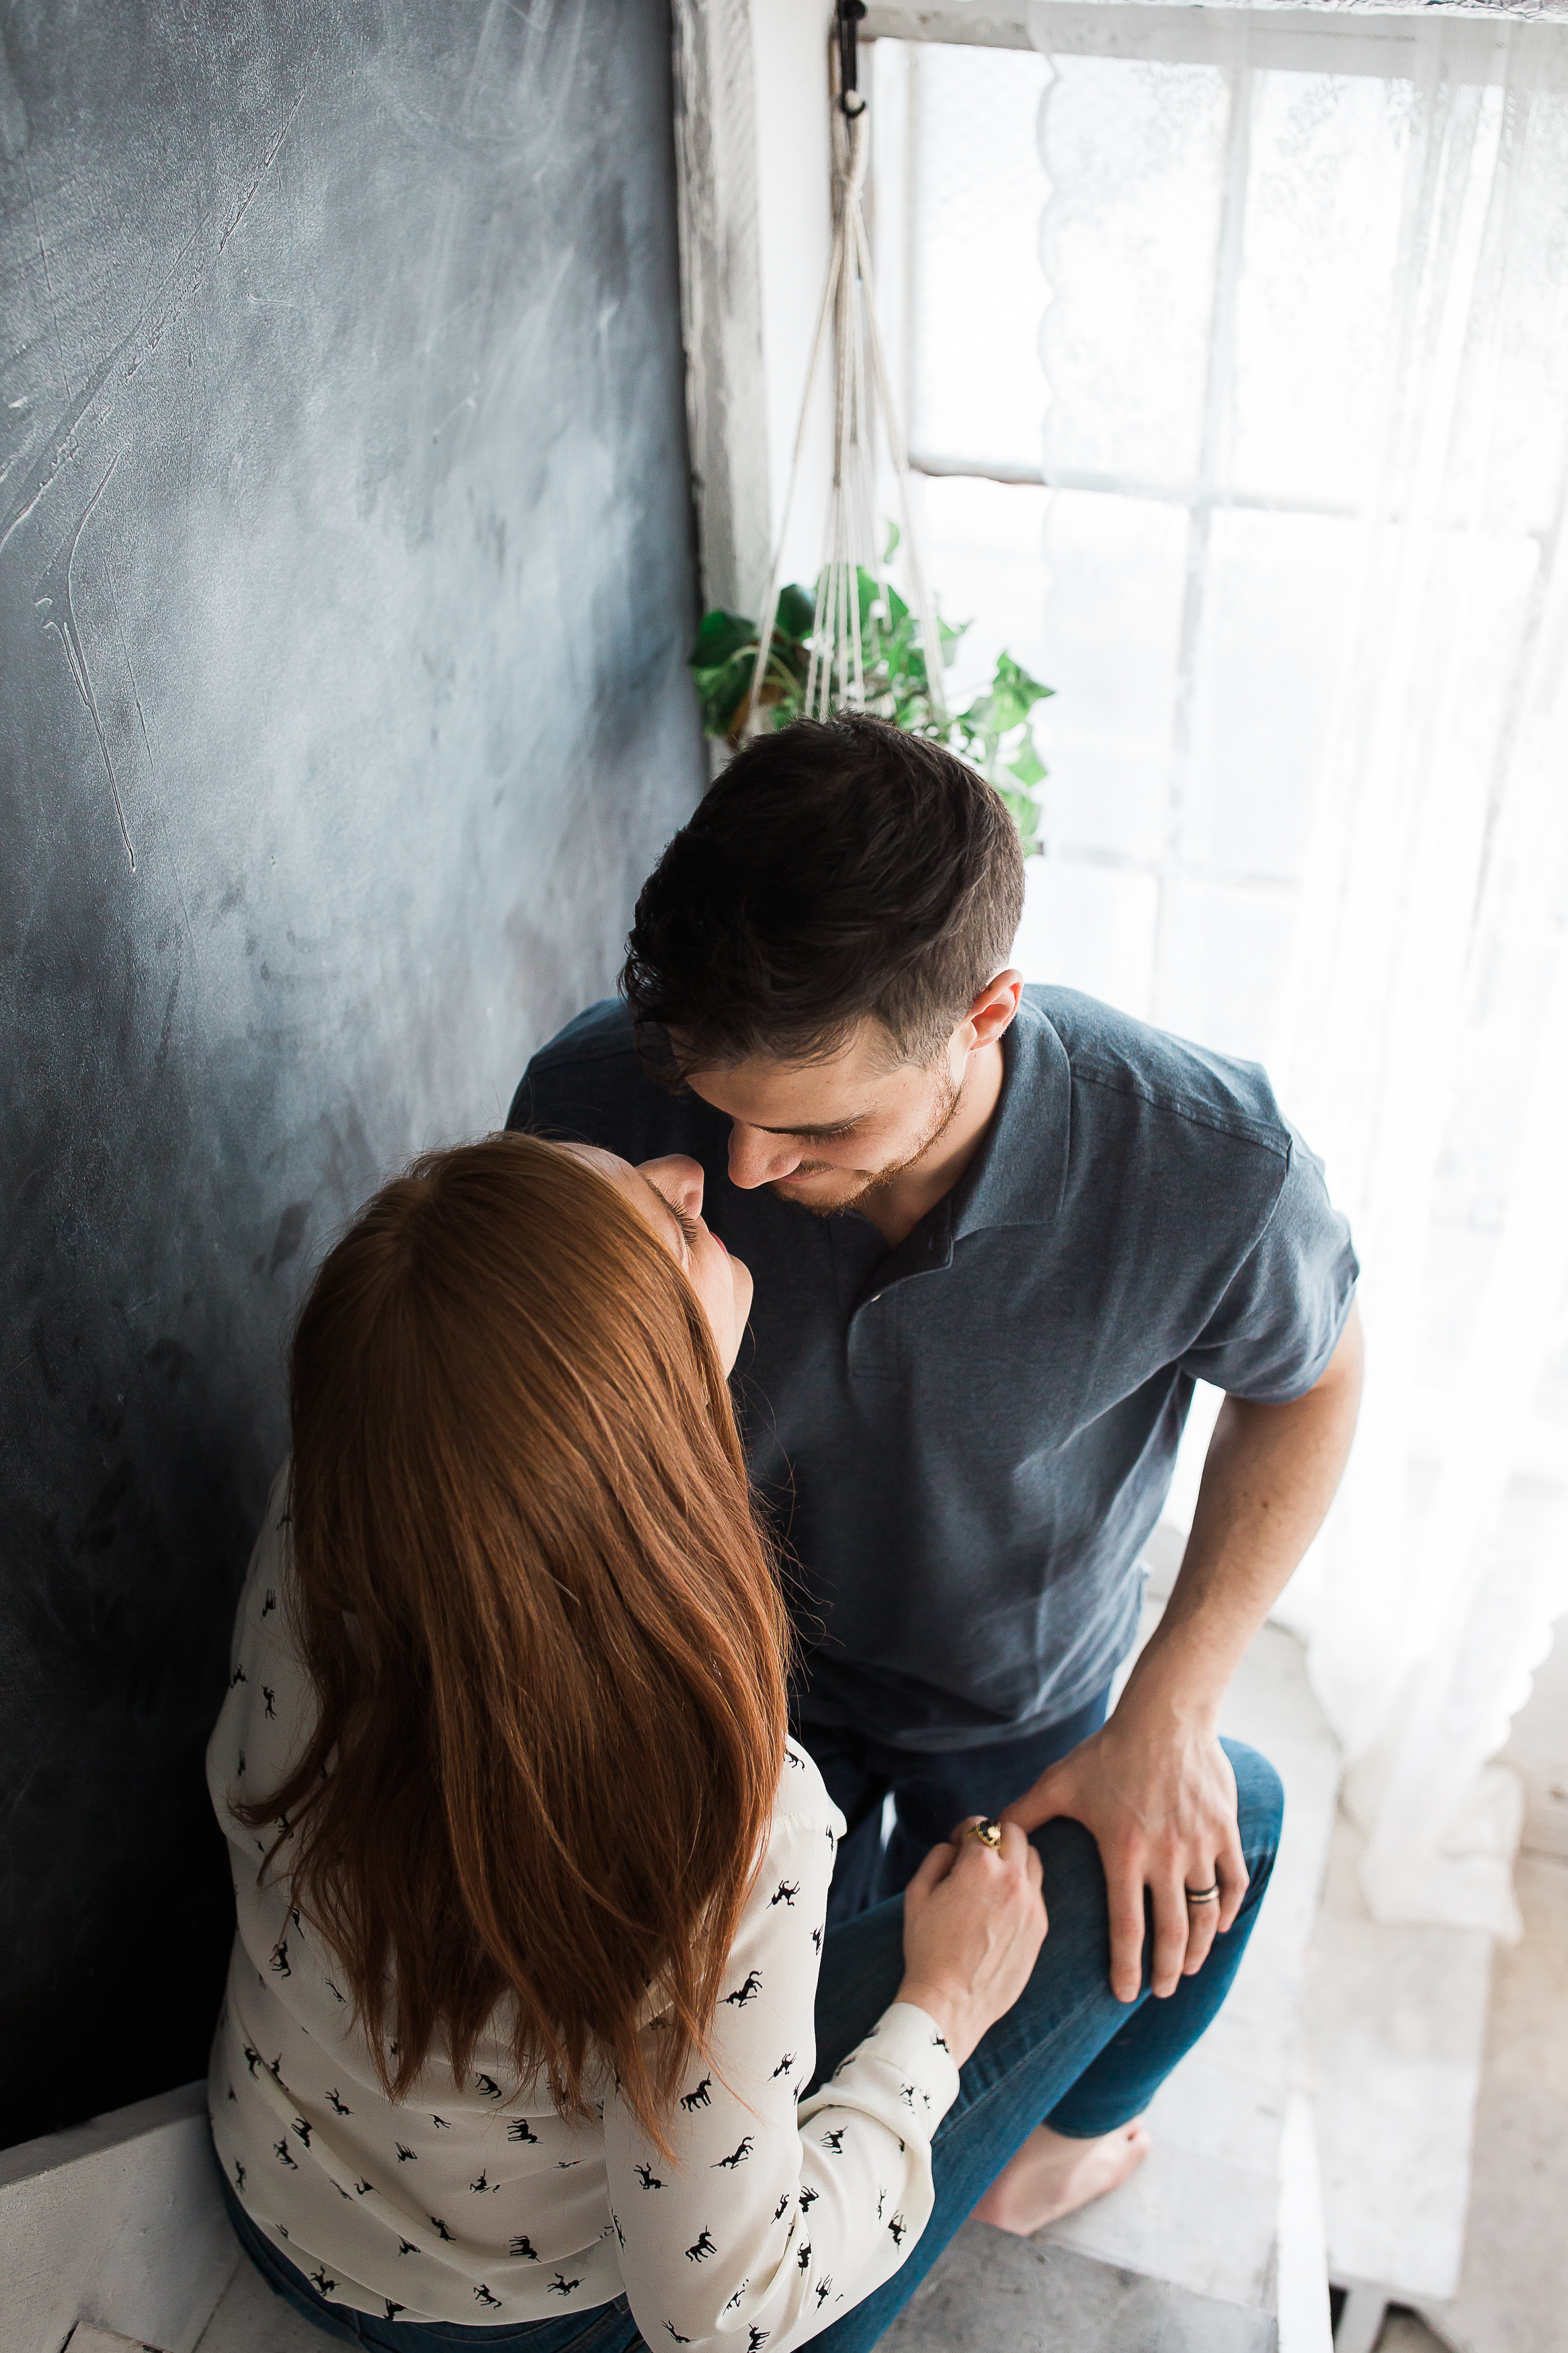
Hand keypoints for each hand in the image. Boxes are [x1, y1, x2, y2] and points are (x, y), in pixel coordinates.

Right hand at [896, 1819, 1046, 2065]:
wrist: (951, 2002)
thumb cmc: (927, 1948)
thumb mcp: (916, 1894)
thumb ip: (937, 1857)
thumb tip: (955, 1846)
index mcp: (980, 1865)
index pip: (979, 1824)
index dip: (963, 1832)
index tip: (956, 1847)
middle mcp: (1012, 1878)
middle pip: (1014, 1832)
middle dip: (994, 1837)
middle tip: (977, 1858)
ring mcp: (1031, 1904)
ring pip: (1032, 1858)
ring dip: (1013, 1859)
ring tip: (993, 1881)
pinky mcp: (1040, 1927)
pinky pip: (1037, 1892)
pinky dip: (1022, 1889)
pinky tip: (1002, 1908)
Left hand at [1001, 1703, 1246, 2003]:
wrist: (1164, 1716)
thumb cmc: (1108, 1751)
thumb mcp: (1060, 1782)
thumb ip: (1025, 1813)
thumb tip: (989, 1832)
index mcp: (1123, 1851)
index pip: (1127, 1927)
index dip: (1126, 1967)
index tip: (1122, 1995)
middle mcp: (1165, 1855)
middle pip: (1172, 1933)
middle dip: (1167, 1971)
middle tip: (1160, 1992)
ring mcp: (1199, 1844)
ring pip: (1205, 1914)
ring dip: (1199, 1947)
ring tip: (1189, 1967)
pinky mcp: (1223, 1830)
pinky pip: (1233, 1882)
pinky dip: (1227, 1909)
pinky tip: (1216, 1926)